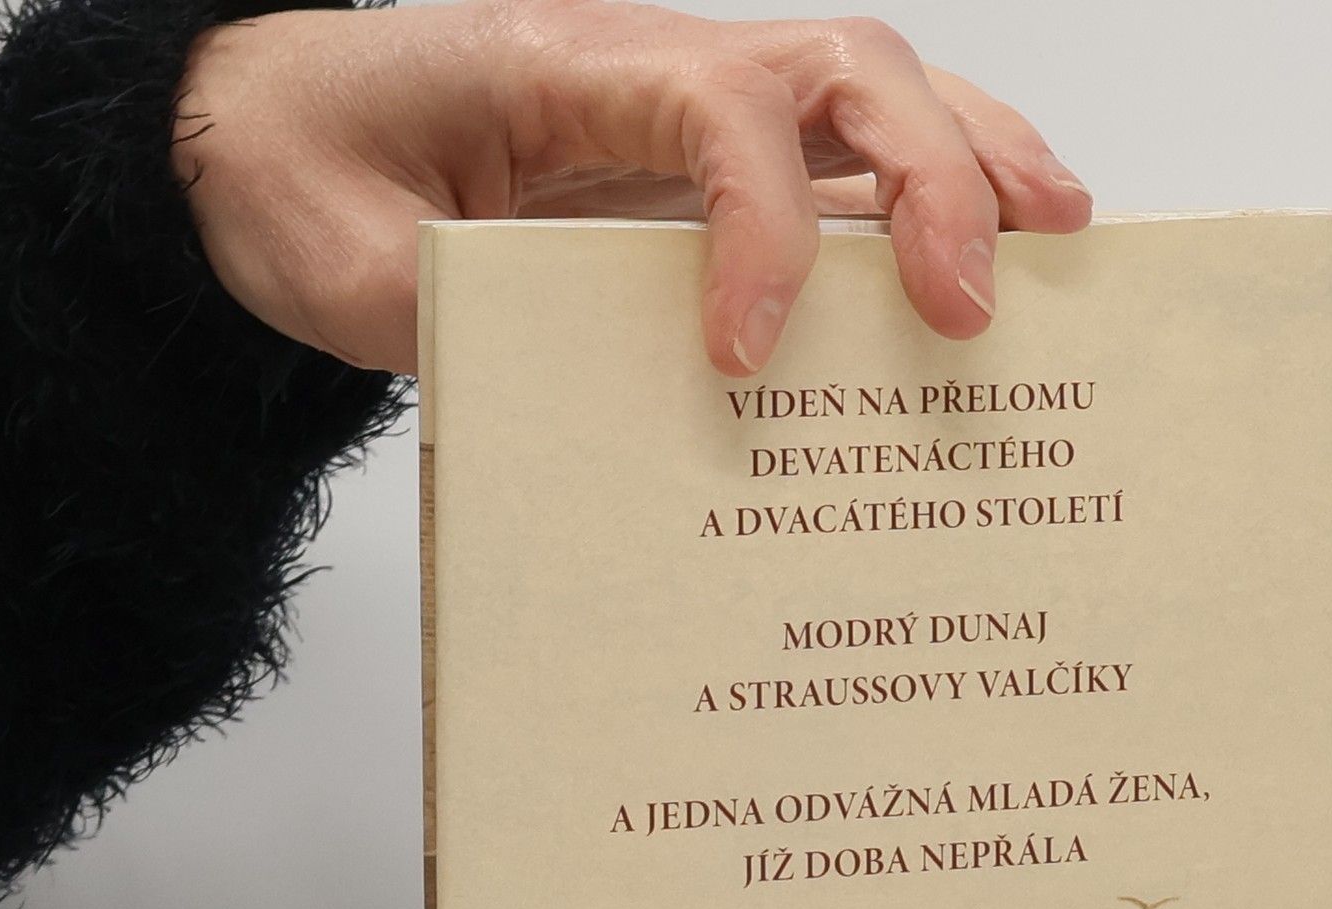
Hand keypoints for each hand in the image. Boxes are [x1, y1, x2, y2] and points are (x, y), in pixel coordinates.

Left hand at [174, 1, 1091, 375]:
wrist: (271, 127)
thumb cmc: (307, 171)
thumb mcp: (348, 264)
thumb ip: (457, 325)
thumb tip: (582, 415)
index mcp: (569, 72)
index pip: (719, 110)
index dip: (763, 229)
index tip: (746, 357)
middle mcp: (657, 69)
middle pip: (847, 71)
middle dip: (936, 183)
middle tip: (973, 312)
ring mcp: (694, 106)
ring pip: (875, 93)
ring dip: (979, 163)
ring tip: (1059, 249)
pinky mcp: (707, 161)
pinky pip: (846, 156)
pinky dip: (937, 193)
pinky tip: (991, 255)